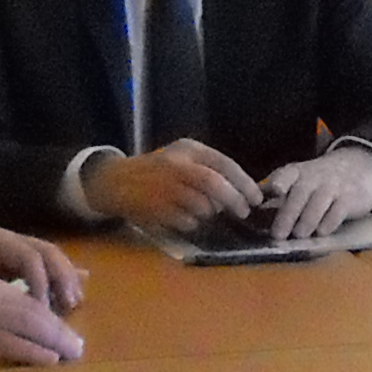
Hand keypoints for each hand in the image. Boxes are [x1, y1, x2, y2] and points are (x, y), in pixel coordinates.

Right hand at [0, 269, 81, 367]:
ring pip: (25, 324)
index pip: (22, 295)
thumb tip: (10, 325)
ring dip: (53, 341)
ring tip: (72, 353)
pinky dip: (31, 352)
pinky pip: (7, 343)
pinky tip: (48, 360)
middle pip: (31, 309)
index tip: (64, 326)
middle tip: (78, 345)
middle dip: (57, 328)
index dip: (48, 311)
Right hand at [79, 141, 261, 232]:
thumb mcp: (182, 156)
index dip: (245, 183)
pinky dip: (194, 222)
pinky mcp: (154, 208)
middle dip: (234, 200)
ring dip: (211, 212)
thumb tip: (243, 190)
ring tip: (210, 213)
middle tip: (243, 212)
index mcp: (187, 149)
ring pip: (201, 204)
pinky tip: (190, 219)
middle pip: (213, 183)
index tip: (256, 198)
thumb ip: (210, 167)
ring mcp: (163, 187)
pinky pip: (185, 220)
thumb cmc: (158, 170)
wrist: (115, 181)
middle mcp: (175, 165)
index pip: (224, 164)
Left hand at [264, 145, 371, 240]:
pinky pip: (339, 210)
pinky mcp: (350, 198)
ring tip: (299, 235)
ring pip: (318, 203)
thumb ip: (277, 188)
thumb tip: (250, 206)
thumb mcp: (299, 176)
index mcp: (297, 172)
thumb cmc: (321, 178)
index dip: (278, 184)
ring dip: (307, 221)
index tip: (273, 193)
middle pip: (299, 195)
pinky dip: (329, 222)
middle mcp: (314, 178)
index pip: (285, 176)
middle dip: (288, 215)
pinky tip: (322, 232)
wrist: (361, 165)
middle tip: (278, 234)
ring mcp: (333, 186)